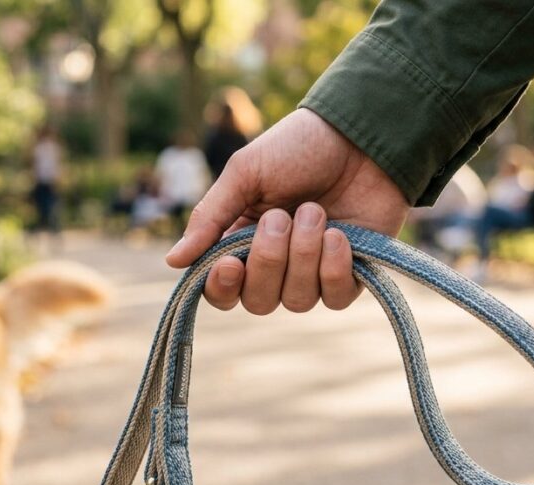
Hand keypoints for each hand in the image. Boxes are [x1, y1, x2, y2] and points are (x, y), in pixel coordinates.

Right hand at [166, 109, 409, 313]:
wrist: (360, 134)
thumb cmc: (298, 148)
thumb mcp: (245, 173)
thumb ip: (209, 218)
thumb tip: (173, 261)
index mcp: (239, 242)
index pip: (220, 290)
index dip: (222, 287)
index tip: (231, 263)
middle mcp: (273, 265)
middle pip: (258, 301)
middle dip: (268, 261)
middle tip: (282, 216)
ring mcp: (312, 272)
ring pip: (296, 301)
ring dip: (304, 255)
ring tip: (316, 212)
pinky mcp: (350, 273)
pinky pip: (334, 299)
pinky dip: (334, 269)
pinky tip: (339, 235)